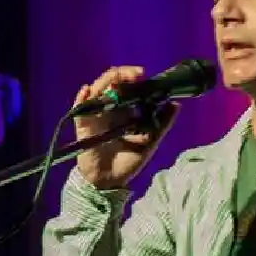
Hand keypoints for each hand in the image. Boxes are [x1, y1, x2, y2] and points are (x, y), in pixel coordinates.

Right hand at [73, 65, 178, 188]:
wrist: (109, 182)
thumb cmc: (127, 161)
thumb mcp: (149, 142)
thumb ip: (161, 124)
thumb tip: (176, 104)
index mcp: (125, 110)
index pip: (128, 85)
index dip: (136, 78)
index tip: (146, 76)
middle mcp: (109, 108)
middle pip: (112, 82)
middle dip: (123, 74)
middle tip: (137, 75)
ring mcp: (95, 115)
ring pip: (96, 90)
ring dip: (106, 81)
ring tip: (117, 77)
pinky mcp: (83, 125)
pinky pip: (79, 109)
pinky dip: (81, 98)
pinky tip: (87, 91)